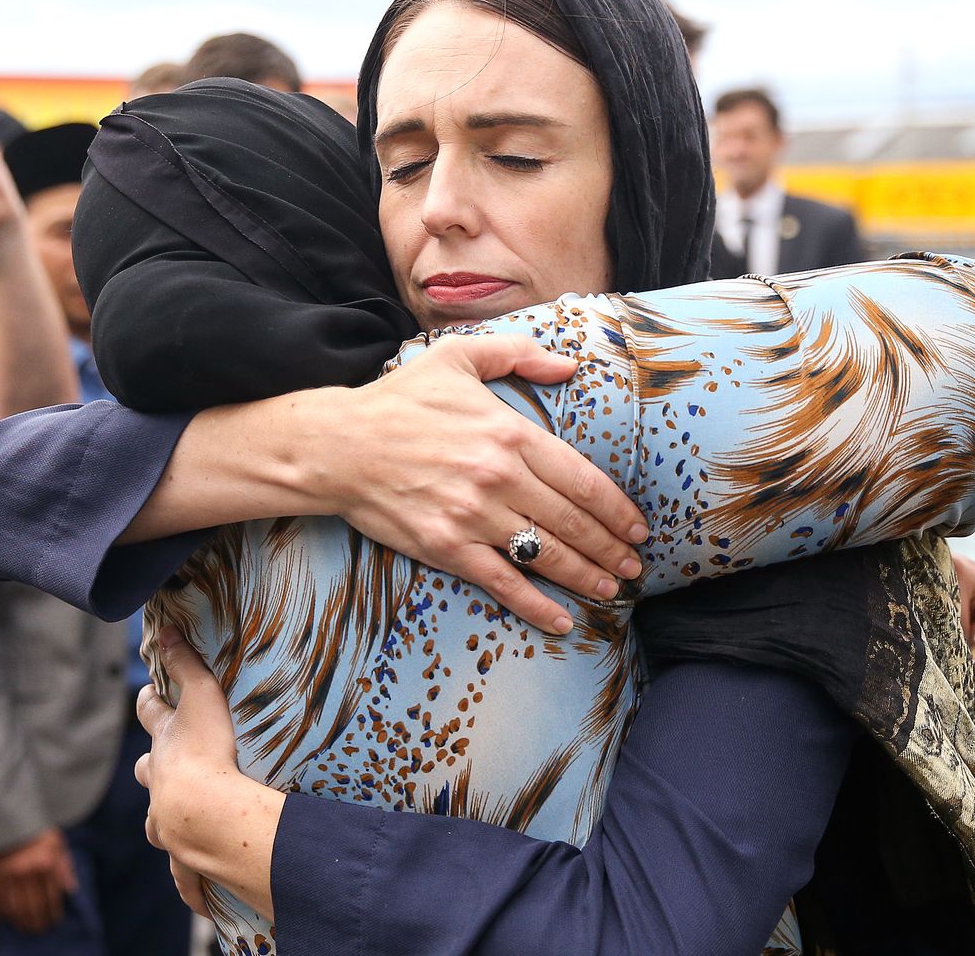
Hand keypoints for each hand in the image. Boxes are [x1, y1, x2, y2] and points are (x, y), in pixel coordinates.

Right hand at [0, 827, 77, 934]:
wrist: (10, 814)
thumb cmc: (37, 829)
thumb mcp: (58, 842)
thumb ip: (65, 866)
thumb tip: (71, 889)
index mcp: (46, 863)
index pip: (52, 897)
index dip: (54, 912)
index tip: (54, 921)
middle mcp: (28, 871)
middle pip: (34, 906)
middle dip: (38, 921)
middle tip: (40, 929)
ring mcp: (8, 874)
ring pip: (15, 906)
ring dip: (21, 920)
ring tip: (25, 927)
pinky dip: (0, 910)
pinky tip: (6, 916)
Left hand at [135, 629, 281, 918]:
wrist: (205, 815)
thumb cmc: (207, 753)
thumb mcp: (202, 698)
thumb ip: (188, 664)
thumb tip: (165, 627)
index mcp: (164, 745)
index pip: (149, 715)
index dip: (148, 702)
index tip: (148, 694)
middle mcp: (158, 783)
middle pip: (146, 769)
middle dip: (152, 763)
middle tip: (164, 762)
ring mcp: (165, 820)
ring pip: (155, 818)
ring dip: (163, 816)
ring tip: (178, 818)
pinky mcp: (182, 854)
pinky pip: (182, 870)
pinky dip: (187, 877)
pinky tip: (197, 893)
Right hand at [302, 334, 649, 633]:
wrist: (337, 445)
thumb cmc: (398, 401)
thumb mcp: (458, 357)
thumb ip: (518, 353)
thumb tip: (569, 366)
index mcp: (509, 433)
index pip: (582, 479)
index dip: (617, 508)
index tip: (637, 526)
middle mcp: (499, 477)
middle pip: (573, 521)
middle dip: (611, 548)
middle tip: (634, 565)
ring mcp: (473, 516)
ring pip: (546, 554)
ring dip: (586, 576)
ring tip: (612, 589)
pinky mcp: (446, 548)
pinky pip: (503, 583)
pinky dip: (538, 606)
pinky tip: (563, 621)